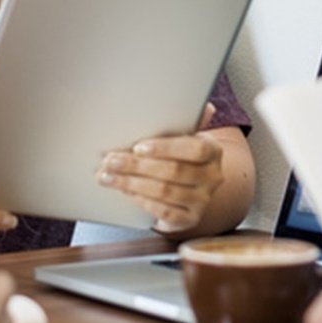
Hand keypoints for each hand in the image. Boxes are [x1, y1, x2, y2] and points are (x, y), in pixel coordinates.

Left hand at [96, 105, 223, 233]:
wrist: (192, 184)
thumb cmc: (181, 153)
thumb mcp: (183, 134)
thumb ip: (183, 120)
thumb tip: (201, 104)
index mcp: (213, 150)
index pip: (194, 148)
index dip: (165, 148)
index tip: (138, 147)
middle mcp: (212, 176)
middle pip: (173, 172)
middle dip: (136, 166)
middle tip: (110, 161)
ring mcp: (203, 200)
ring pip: (165, 192)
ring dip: (132, 184)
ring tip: (108, 176)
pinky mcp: (190, 218)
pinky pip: (165, 212)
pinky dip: (143, 201)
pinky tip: (126, 192)